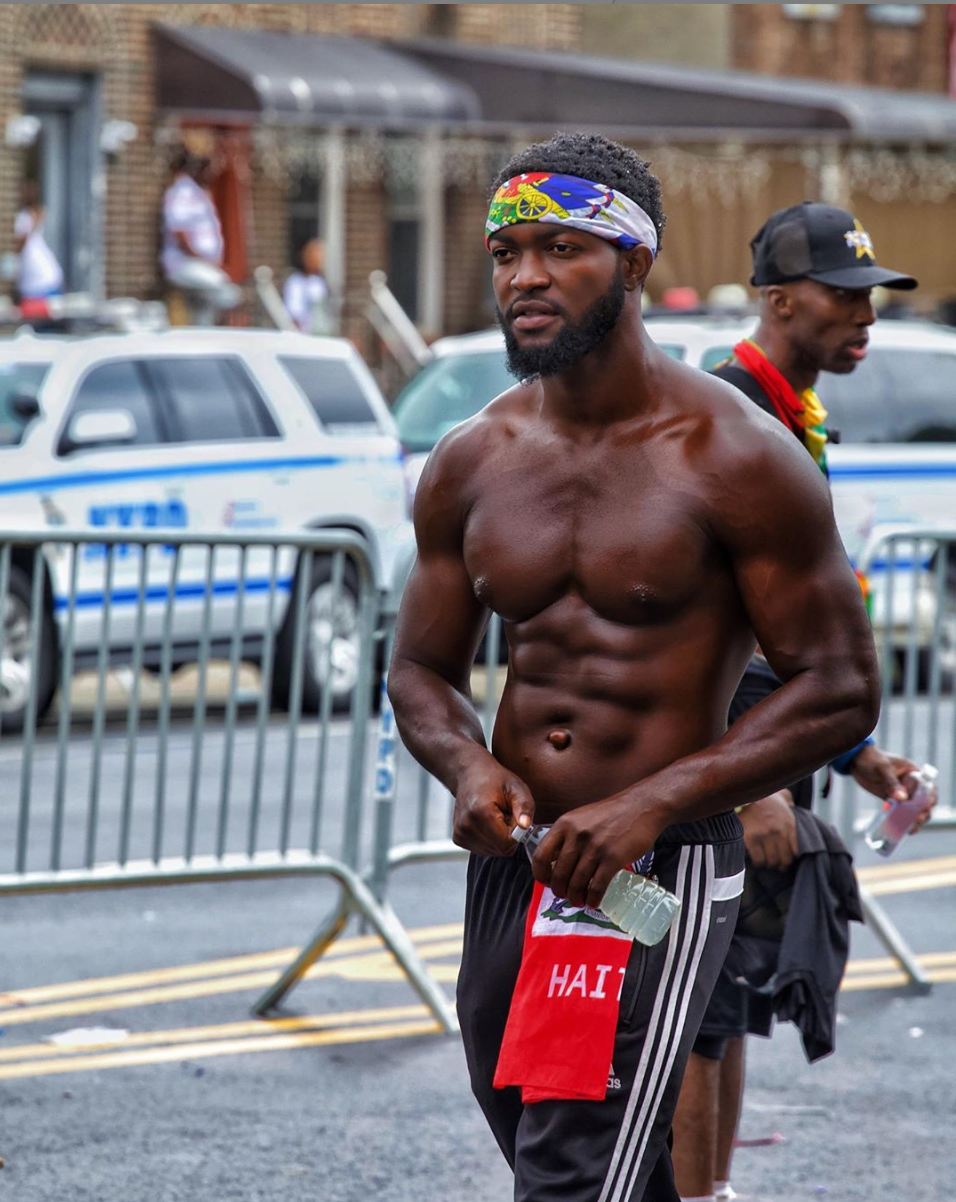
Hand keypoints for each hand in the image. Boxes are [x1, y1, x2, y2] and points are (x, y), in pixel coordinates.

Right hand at [452, 754, 534, 856]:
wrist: (470, 774)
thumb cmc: (495, 780)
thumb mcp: (516, 787)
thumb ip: (525, 806)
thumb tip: (526, 826)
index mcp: (481, 812)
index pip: (507, 844)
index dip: (516, 833)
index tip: (513, 816)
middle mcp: (466, 825)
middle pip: (499, 850)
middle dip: (507, 836)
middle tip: (504, 815)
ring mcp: (460, 833)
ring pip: (491, 852)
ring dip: (498, 838)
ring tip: (495, 817)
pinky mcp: (458, 838)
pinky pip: (482, 850)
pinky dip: (489, 840)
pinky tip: (486, 823)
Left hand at [530, 795, 664, 910]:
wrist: (640, 807)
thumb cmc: (610, 814)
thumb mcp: (581, 818)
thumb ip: (566, 837)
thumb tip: (554, 863)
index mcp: (564, 825)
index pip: (541, 855)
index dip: (541, 874)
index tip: (547, 882)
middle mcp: (577, 836)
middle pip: (559, 874)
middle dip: (560, 891)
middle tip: (566, 896)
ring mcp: (595, 847)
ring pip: (576, 884)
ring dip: (576, 898)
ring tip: (579, 901)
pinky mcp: (613, 858)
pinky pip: (596, 887)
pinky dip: (593, 899)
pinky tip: (594, 902)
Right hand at [739, 790, 796, 868]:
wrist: (744, 791)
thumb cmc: (765, 798)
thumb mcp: (783, 800)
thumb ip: (791, 809)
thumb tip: (793, 811)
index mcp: (789, 824)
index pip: (795, 851)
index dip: (790, 858)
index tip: (785, 859)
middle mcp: (779, 831)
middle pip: (784, 859)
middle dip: (780, 864)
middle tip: (776, 864)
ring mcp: (764, 835)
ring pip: (771, 861)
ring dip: (769, 864)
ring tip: (766, 862)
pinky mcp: (750, 838)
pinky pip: (758, 859)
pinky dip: (758, 862)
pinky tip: (757, 859)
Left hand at [850, 746, 936, 832]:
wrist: (856, 762)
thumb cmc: (872, 759)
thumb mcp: (882, 769)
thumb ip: (891, 783)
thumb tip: (903, 798)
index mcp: (914, 772)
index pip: (928, 787)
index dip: (930, 798)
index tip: (925, 807)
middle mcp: (912, 784)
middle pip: (924, 801)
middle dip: (924, 811)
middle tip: (917, 819)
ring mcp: (903, 793)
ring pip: (915, 809)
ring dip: (915, 819)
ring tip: (911, 828)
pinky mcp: (893, 800)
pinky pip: (901, 812)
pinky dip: (903, 820)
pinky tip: (903, 829)